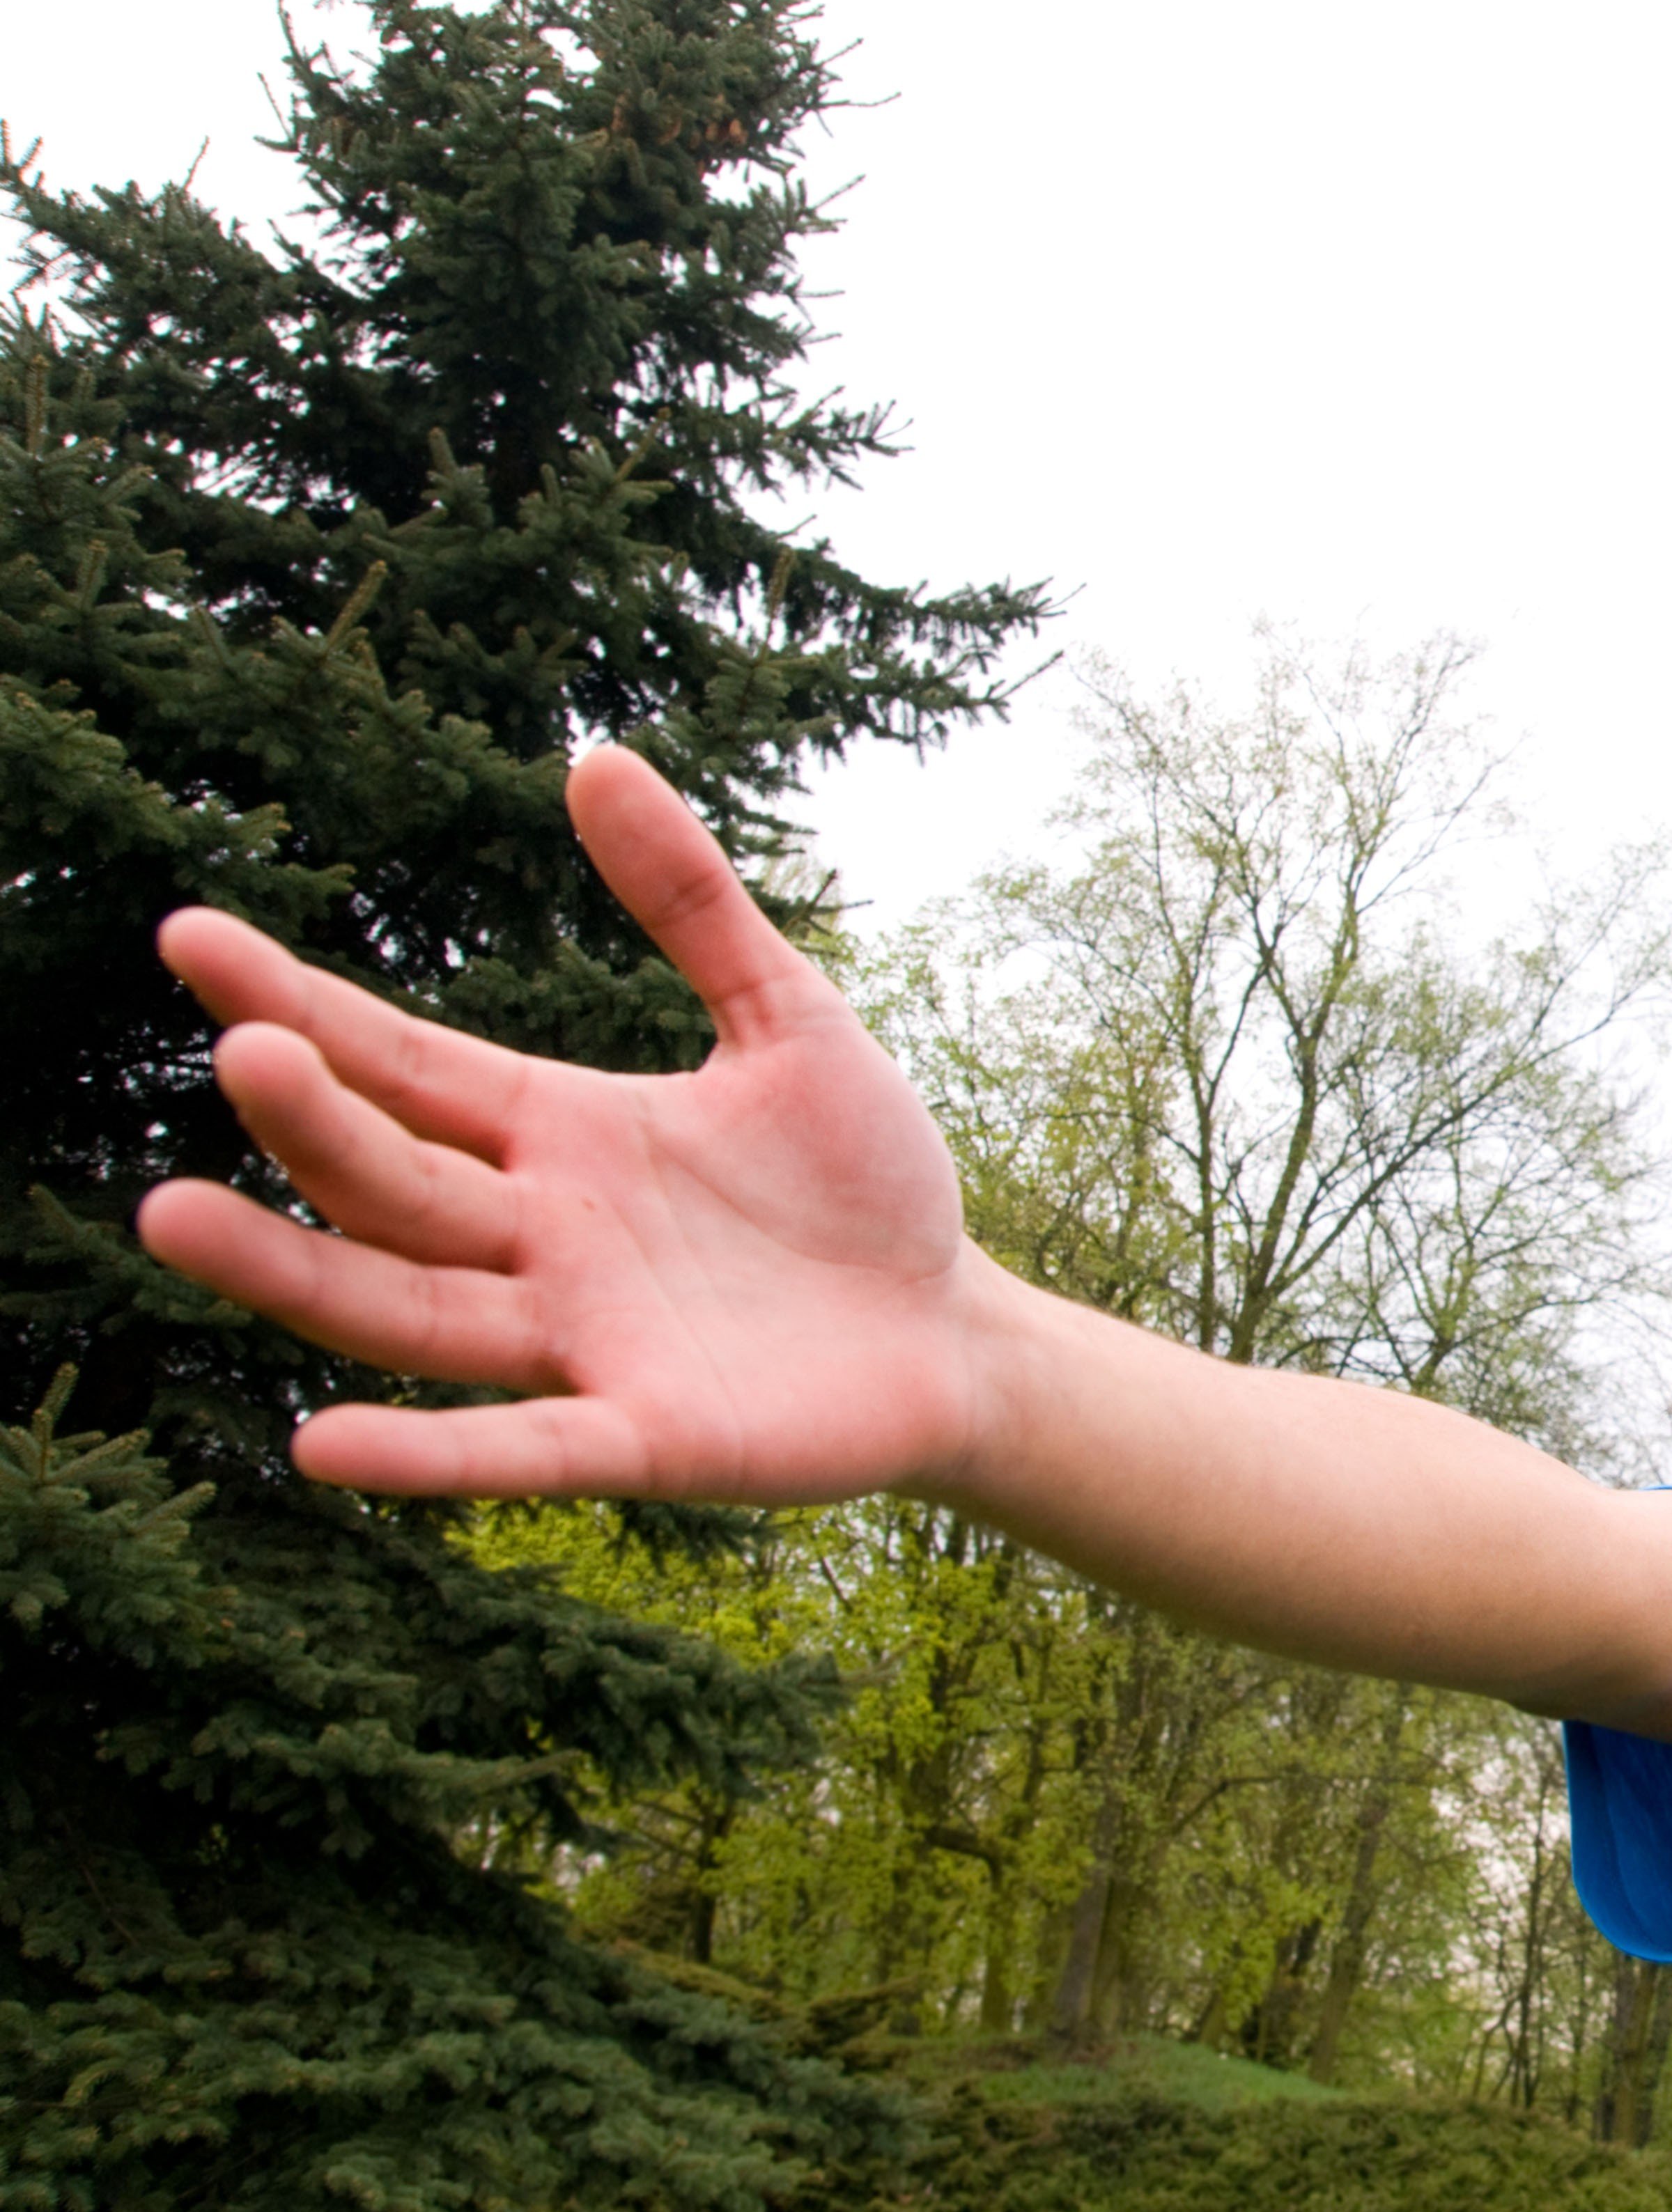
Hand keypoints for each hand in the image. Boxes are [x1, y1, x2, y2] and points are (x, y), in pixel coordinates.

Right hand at [139, 747, 991, 1502]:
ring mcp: (583, 1340)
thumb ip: (694, 903)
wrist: (956, 1328)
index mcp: (561, 1133)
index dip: (301, 1006)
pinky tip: (320, 1448)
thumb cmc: (868, 1181)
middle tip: (242, 1051)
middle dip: (312, 1121)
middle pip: (391, 1179)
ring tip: (174, 1219)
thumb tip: (598, 757)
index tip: (191, 937)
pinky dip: (427, 1454)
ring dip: (296, 1275)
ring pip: (408, 1310)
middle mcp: (542, 1238)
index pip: (403, 1065)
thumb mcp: (792, 1019)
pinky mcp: (647, 1435)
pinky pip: (518, 1448)